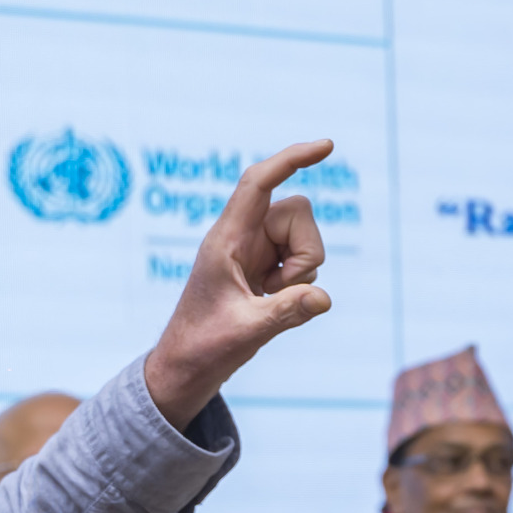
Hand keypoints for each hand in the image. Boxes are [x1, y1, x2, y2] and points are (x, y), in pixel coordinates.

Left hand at [143, 140, 334, 426]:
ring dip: (303, 270)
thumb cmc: (204, 347)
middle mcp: (241, 236)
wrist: (187, 366)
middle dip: (306, 250)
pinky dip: (300, 282)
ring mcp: (255, 250)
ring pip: (305, 237)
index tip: (326, 146)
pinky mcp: (265, 266)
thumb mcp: (247, 332)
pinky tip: (272, 302)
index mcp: (226, 239)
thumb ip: (285, 312)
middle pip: (297, 211)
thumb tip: (323, 298)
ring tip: (270, 299)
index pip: (259, 183)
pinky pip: (303, 258)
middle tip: (280, 289)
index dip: (291, 159)